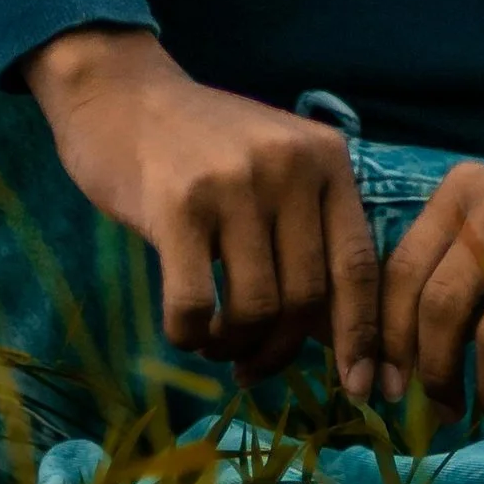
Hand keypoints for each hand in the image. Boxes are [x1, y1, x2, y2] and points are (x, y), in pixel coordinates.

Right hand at [25, 27, 378, 391]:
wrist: (122, 93)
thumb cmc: (204, 145)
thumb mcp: (276, 169)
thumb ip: (310, 233)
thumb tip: (338, 340)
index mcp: (326, 157)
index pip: (360, 266)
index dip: (361, 337)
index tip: (360, 390)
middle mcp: (289, 165)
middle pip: (305, 299)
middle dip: (280, 350)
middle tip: (251, 364)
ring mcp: (234, 182)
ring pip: (255, 310)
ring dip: (234, 346)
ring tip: (216, 339)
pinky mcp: (177, 205)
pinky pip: (196, 308)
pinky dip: (190, 337)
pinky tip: (184, 327)